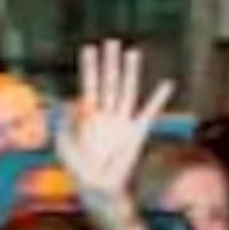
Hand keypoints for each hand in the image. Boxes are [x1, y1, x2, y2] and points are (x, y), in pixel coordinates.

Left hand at [57, 39, 171, 204]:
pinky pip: (150, 112)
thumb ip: (62, 124)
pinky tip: (167, 84)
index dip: (89, 67)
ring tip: (132, 52)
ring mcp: (122, 122)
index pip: (89, 84)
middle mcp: (106, 114)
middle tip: (112, 41)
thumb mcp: (62, 145)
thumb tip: (64, 103)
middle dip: (110, 62)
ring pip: (127, 90)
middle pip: (109, 82)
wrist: (97, 188)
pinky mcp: (136, 133)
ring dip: (130, 72)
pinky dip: (159, 99)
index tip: (89, 48)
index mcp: (88, 115)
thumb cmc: (77, 169)